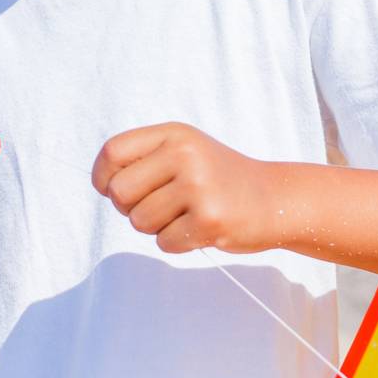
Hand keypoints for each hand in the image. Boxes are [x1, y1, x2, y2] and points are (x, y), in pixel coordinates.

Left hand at [92, 123, 278, 254]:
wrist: (273, 198)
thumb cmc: (218, 177)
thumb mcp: (185, 151)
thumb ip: (145, 159)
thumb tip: (103, 183)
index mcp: (175, 135)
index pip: (113, 152)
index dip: (103, 176)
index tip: (112, 189)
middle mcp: (185, 155)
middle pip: (120, 192)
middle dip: (129, 208)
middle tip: (158, 206)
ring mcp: (199, 187)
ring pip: (140, 221)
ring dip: (156, 227)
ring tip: (184, 215)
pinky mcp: (209, 220)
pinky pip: (164, 242)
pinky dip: (177, 242)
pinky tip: (199, 228)